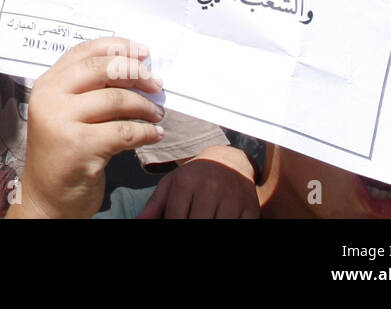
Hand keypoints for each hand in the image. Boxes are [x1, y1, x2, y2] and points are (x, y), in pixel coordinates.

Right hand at [8, 38, 164, 218]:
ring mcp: (61, 121)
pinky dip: (146, 131)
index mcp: (47, 84)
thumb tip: (136, 69)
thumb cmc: (64, 152)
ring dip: (145, 106)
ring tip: (157, 115)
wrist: (47, 197)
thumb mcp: (68, 112)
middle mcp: (50, 97)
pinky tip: (154, 134)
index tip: (144, 52)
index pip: (84, 51)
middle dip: (136, 73)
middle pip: (102, 68)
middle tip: (156, 84)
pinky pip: (125, 131)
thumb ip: (89, 89)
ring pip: (116, 99)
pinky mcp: (79, 146)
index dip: (118, 46)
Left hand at [138, 144, 259, 218]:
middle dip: (192, 229)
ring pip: (219, 227)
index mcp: (186, 182)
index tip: (174, 225)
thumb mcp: (173, 183)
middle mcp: (210, 188)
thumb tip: (139, 221)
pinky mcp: (251, 207)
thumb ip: (155, 204)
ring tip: (204, 220)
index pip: (176, 218)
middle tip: (190, 223)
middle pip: (198, 223)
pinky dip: (232, 228)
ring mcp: (232, 198)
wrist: (230, 160)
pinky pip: (241, 226)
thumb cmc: (195, 176)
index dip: (174, 225)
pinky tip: (220, 221)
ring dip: (211, 229)